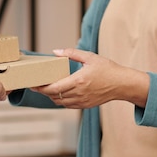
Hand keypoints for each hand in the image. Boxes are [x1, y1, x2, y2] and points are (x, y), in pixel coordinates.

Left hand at [32, 48, 148, 108]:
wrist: (122, 84)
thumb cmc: (107, 69)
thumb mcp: (90, 57)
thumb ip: (72, 53)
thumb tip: (55, 51)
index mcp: (78, 81)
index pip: (53, 88)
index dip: (41, 88)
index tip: (33, 84)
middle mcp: (78, 93)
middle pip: (53, 96)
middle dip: (43, 92)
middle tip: (35, 86)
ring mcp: (82, 101)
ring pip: (59, 102)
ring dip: (51, 96)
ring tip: (46, 88)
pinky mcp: (85, 105)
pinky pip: (68, 105)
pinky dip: (60, 100)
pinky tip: (58, 93)